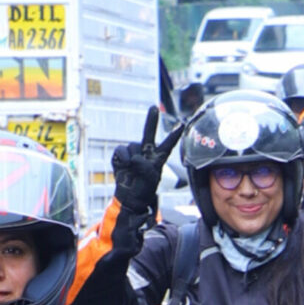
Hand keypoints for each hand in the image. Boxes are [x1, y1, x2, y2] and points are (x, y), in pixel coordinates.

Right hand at [111, 109, 167, 235]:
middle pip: (149, 133)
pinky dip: (122, 158)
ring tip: (132, 170)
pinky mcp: (121, 155)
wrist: (129, 197)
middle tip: (154, 107)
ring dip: (132, 159)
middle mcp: (146, 152)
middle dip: (151, 120)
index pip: (168, 144)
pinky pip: (121, 151)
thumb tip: (133, 157)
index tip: (183, 123)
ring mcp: (133, 152)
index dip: (174, 134)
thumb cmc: (144, 189)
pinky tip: (124, 165)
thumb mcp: (150, 179)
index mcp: (158, 158)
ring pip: (133, 147)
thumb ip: (144, 166)